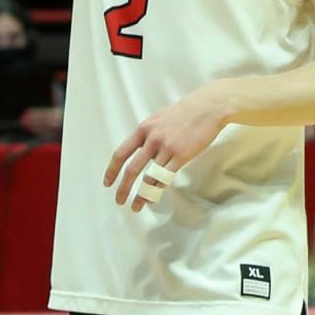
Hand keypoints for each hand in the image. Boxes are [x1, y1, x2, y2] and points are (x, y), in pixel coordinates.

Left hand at [103, 84, 231, 213]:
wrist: (207, 107)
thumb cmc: (184, 112)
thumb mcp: (158, 119)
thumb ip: (147, 134)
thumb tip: (140, 150)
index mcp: (143, 130)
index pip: (121, 153)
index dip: (112, 170)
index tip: (107, 183)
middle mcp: (152, 140)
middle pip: (131, 169)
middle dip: (123, 188)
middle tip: (119, 201)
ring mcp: (166, 148)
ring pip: (149, 178)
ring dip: (141, 195)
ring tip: (136, 207)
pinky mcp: (181, 156)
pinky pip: (165, 177)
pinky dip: (157, 190)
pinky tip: (152, 198)